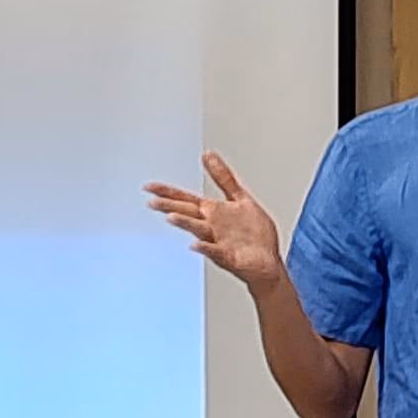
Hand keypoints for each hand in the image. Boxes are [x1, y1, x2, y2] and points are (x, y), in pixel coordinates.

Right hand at [145, 155, 286, 285]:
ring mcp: (218, 242)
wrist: (269, 262)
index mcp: (213, 212)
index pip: (185, 199)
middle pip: (187, 213)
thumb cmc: (254, 236)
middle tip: (152, 202)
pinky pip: (215, 252)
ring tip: (171, 217)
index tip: (149, 187)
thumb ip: (223, 177)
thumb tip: (208, 155)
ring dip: (185, 223)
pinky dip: (205, 248)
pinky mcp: (229, 257)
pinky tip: (195, 244)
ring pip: (198, 230)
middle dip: (169, 206)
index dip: (167, 192)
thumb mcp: (240, 198)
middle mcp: (211, 226)